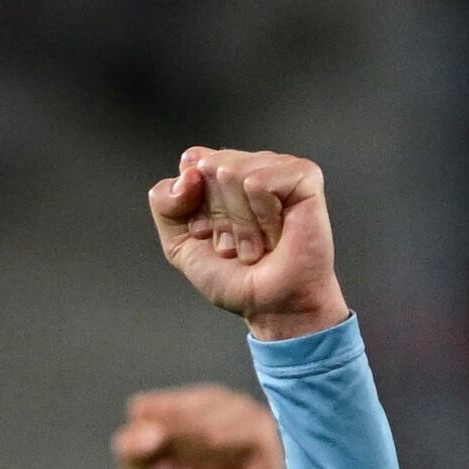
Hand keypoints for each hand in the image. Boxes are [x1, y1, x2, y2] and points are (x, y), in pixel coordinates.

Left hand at [149, 149, 348, 340]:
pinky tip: (275, 234)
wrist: (271, 306)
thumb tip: (190, 172)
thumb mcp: (178, 243)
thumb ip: (164, 201)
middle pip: (210, 167)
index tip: (211, 233)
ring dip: (240, 222)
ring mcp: (280, 167)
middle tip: (238, 241)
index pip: (191, 162)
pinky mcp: (304, 175)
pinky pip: (259, 183)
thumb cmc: (236, 278)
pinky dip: (261, 217)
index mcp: (224, 173)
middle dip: (219, 216)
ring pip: (233, 173)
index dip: (194, 206)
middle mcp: (252, 164)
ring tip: (257, 242)